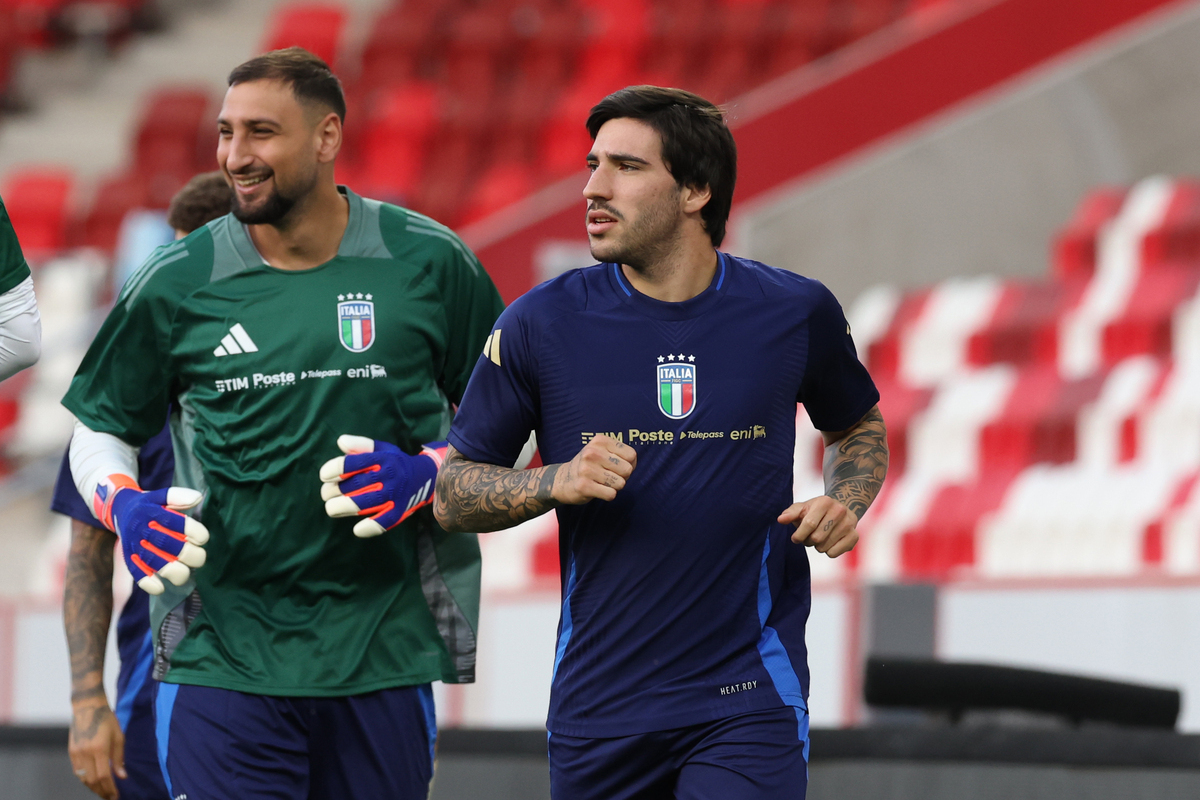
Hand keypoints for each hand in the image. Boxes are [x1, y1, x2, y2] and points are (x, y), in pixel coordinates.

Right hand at [68, 697, 125, 799]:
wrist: (88, 707)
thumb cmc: (107, 720)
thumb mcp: (119, 737)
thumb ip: (119, 758)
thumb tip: (122, 776)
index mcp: (100, 748)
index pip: (104, 776)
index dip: (110, 788)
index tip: (116, 796)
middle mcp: (85, 753)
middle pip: (92, 780)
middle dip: (101, 791)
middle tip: (109, 797)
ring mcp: (76, 753)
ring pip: (83, 778)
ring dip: (93, 787)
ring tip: (102, 791)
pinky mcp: (71, 752)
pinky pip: (77, 772)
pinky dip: (85, 779)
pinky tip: (93, 782)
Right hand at [94, 475, 208, 595]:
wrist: (121, 512)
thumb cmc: (149, 506)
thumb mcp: (160, 496)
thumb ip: (178, 496)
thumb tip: (197, 498)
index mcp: (153, 512)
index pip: (175, 522)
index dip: (194, 531)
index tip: (203, 538)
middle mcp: (144, 529)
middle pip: (168, 545)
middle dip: (189, 554)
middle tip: (199, 557)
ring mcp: (136, 545)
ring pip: (155, 562)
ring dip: (174, 571)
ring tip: (185, 573)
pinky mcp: (129, 558)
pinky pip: (136, 572)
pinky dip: (147, 583)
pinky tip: (160, 588)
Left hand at [320, 436, 445, 536]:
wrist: (425, 476)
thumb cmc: (395, 462)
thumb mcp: (382, 448)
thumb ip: (360, 445)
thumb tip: (340, 442)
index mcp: (383, 458)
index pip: (355, 462)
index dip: (335, 469)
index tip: (324, 476)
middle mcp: (389, 475)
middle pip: (356, 485)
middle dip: (334, 491)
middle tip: (326, 494)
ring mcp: (395, 494)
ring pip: (365, 503)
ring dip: (343, 508)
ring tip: (331, 508)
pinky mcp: (400, 510)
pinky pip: (385, 521)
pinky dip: (371, 527)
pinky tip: (357, 530)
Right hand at [551, 435, 636, 503]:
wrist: (563, 479)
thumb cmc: (589, 466)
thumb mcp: (602, 451)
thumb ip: (620, 454)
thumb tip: (633, 464)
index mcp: (599, 441)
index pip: (631, 455)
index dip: (630, 464)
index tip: (618, 466)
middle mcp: (592, 453)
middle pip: (628, 470)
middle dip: (623, 477)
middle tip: (610, 476)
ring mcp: (587, 469)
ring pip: (621, 484)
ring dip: (614, 487)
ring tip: (602, 482)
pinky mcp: (584, 486)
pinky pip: (611, 495)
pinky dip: (608, 495)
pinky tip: (597, 490)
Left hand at [778, 496, 858, 557]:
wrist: (841, 508)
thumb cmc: (816, 510)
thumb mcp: (803, 508)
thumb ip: (791, 513)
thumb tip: (780, 519)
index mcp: (825, 502)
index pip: (809, 524)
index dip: (799, 535)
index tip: (795, 538)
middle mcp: (840, 511)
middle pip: (816, 538)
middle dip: (808, 541)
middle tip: (808, 538)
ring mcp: (849, 524)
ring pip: (824, 547)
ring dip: (817, 547)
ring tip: (819, 538)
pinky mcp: (855, 536)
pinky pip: (834, 553)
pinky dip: (828, 551)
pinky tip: (829, 542)